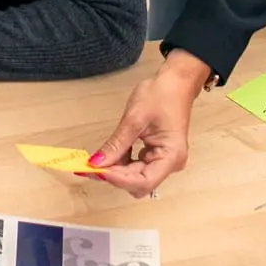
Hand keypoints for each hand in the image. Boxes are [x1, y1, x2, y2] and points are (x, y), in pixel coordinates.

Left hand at [88, 51, 210, 195]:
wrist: (175, 82)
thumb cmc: (161, 95)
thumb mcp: (134, 119)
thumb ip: (116, 145)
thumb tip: (96, 163)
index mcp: (171, 156)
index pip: (144, 181)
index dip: (118, 180)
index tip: (96, 170)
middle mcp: (171, 163)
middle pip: (139, 182)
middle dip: (115, 176)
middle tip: (89, 166)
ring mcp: (165, 160)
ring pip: (136, 177)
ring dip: (116, 171)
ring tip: (95, 161)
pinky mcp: (157, 155)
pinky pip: (137, 167)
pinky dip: (121, 164)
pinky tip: (109, 155)